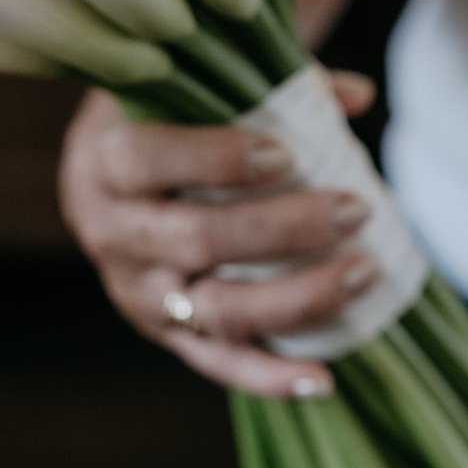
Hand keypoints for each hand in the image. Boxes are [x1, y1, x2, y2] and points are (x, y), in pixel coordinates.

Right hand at [57, 73, 377, 397]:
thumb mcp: (189, 90)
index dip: (213, 159)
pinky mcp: (165, 334)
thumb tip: (357, 95)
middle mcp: (113, 234)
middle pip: (196, 240)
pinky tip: (322, 382)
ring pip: (214, 310)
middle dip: (282, 229)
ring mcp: (138, 293)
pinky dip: (269, 377)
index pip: (148, 161)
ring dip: (295, 298)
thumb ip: (267, 85)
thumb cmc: (163, 118)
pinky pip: (216, 363)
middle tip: (355, 210)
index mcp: (104, 161)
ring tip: (363, 274)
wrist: (107, 177)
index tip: (284, 153)